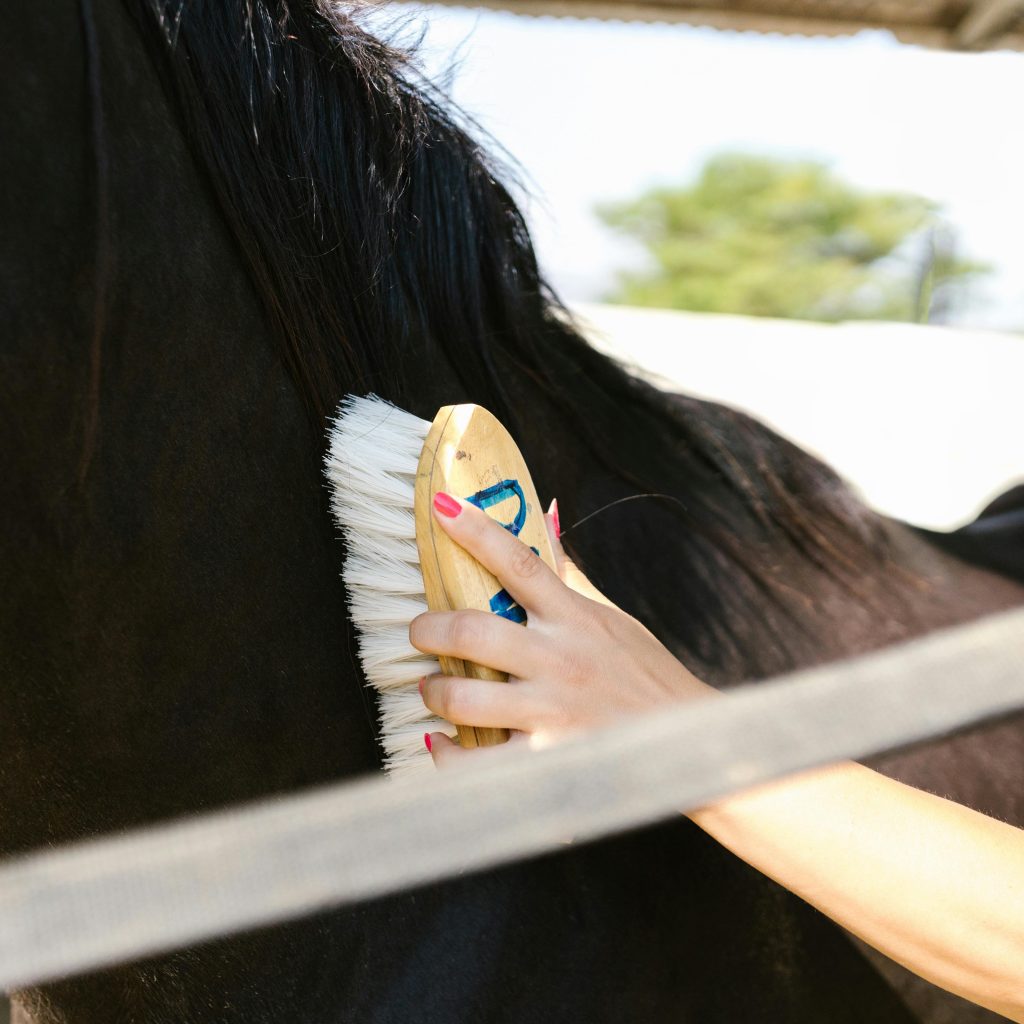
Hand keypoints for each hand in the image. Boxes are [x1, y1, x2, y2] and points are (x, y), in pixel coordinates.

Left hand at [409, 495, 714, 766]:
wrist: (687, 742)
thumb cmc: (646, 675)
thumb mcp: (613, 618)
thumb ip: (569, 577)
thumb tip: (545, 516)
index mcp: (576, 618)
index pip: (519, 563)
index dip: (476, 530)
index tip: (440, 505)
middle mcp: (560, 661)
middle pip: (472, 630)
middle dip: (429, 629)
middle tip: (420, 631)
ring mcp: (552, 712)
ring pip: (463, 698)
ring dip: (435, 691)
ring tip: (434, 690)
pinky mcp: (546, 761)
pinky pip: (474, 762)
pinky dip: (448, 754)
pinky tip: (444, 743)